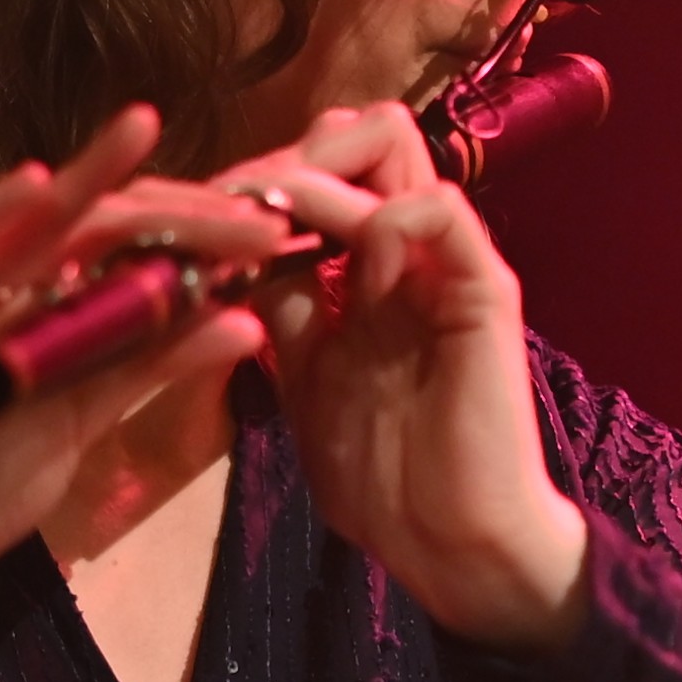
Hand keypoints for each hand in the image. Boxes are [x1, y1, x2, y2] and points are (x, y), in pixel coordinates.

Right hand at [0, 107, 297, 662]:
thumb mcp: (92, 416)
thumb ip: (157, 364)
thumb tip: (246, 321)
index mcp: (58, 304)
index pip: (135, 245)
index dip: (201, 230)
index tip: (274, 231)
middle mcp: (12, 287)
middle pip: (98, 223)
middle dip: (175, 209)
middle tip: (253, 210)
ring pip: (30, 222)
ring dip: (86, 175)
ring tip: (141, 128)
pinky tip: (36, 182)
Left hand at [214, 101, 589, 650]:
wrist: (450, 543)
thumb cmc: (382, 477)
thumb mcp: (304, 380)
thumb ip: (284, 314)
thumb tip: (236, 255)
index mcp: (368, 268)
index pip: (322, 171)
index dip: (258, 177)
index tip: (197, 213)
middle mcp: (409, 249)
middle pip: (358, 137)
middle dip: (284, 157)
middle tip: (229, 202)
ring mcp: (448, 261)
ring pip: (394, 150)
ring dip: (319, 176)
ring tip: (266, 215)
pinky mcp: (484, 288)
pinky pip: (440, 211)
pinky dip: (381, 216)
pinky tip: (336, 255)